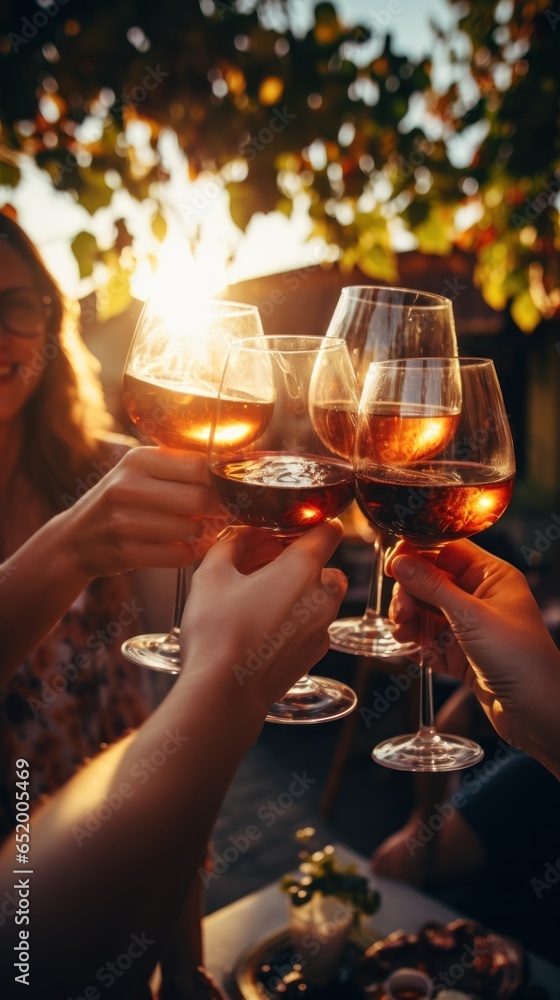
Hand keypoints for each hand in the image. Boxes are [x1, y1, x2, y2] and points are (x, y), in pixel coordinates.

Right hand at [60, 447, 222, 579]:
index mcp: (138, 459)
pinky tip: (182, 546)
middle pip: (200, 499)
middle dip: (216, 510)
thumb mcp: (140, 471)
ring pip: (192, 530)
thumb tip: (231, 466)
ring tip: (195, 529)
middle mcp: (127, 487)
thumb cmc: (121, 502)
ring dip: (201, 534)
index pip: (199, 464)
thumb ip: (178, 466)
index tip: (226, 488)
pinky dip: (188, 553)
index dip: (220, 480)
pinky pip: (179, 555)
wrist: (76, 539)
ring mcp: (123, 522)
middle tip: (218, 513)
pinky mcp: (125, 553)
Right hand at [179, 522, 347, 716]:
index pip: (328, 529)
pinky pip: (311, 624)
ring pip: (318, 596)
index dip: (309, 524)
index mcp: (303, 568)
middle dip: (298, 561)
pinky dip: (294, 619)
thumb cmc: (218, 631)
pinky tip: (261, 627)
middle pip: (324, 565)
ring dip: (297, 591)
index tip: (285, 528)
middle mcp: (323, 596)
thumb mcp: (212, 574)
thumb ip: (231, 544)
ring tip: (257, 598)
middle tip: (261, 565)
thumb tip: (241, 535)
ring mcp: (322, 628)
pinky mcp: (314, 654)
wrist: (224, 694)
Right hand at [385, 539, 559, 754]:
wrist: (536, 711)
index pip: (447, 551)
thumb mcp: (470, 616)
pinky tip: (413, 650)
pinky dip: (417, 642)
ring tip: (403, 633)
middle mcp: (480, 597)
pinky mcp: (460, 653)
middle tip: (400, 612)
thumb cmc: (518, 657)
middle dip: (409, 594)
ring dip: (409, 619)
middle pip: (430, 581)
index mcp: (492, 577)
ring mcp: (469, 626)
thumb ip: (431, 586)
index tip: (392, 565)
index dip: (417, 554)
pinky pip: (429, 638)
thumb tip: (399, 560)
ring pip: (426, 611)